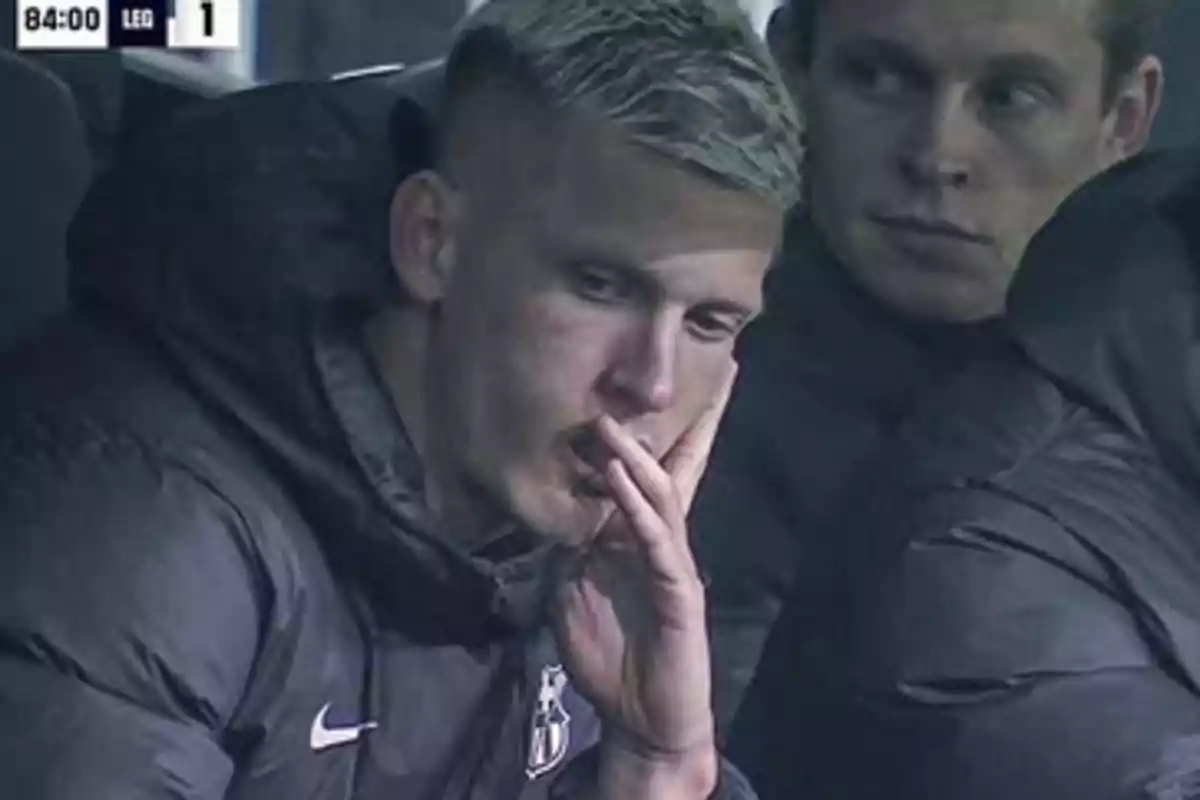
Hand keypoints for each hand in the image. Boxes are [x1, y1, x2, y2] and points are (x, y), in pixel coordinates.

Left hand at [552, 364, 737, 795]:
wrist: (642, 720)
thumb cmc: (612, 657)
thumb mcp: (573, 593)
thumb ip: (569, 549)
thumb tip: (552, 509)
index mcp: (639, 541)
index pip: (649, 478)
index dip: (647, 436)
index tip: (635, 391)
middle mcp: (664, 543)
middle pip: (676, 472)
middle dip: (682, 425)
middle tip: (684, 375)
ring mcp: (674, 565)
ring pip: (663, 499)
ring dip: (636, 459)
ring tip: (610, 423)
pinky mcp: (680, 593)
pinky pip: (658, 542)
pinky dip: (637, 508)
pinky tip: (621, 478)